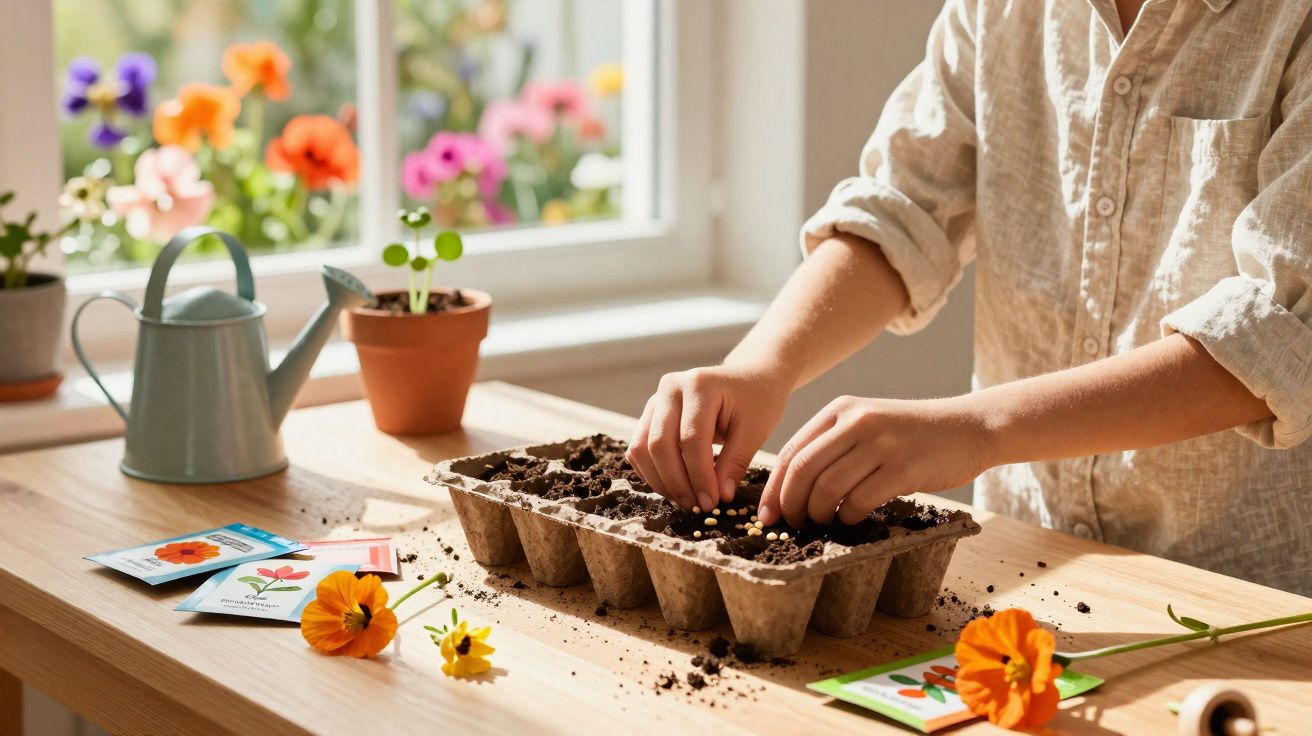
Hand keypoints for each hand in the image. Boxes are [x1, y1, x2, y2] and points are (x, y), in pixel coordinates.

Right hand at [626, 364, 791, 510]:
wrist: (749, 378)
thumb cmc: (756, 401)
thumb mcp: (755, 430)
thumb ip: (735, 463)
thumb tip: (718, 497)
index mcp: (700, 385)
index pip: (691, 439)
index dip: (699, 476)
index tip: (711, 502)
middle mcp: (670, 388)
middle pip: (660, 444)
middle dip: (676, 482)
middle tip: (696, 506)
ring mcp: (657, 399)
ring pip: (642, 448)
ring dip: (660, 480)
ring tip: (686, 500)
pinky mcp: (651, 413)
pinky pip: (639, 448)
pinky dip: (652, 472)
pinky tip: (674, 487)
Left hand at [757, 395, 991, 526]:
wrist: (968, 427)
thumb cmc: (911, 434)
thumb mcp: (867, 424)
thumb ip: (832, 446)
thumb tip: (791, 489)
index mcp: (840, 410)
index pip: (791, 452)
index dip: (774, 489)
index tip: (767, 515)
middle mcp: (857, 422)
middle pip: (803, 471)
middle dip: (790, 505)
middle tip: (792, 525)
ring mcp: (881, 443)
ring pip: (828, 487)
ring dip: (819, 513)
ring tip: (823, 522)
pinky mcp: (904, 468)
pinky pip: (860, 500)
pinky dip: (849, 517)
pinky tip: (853, 519)